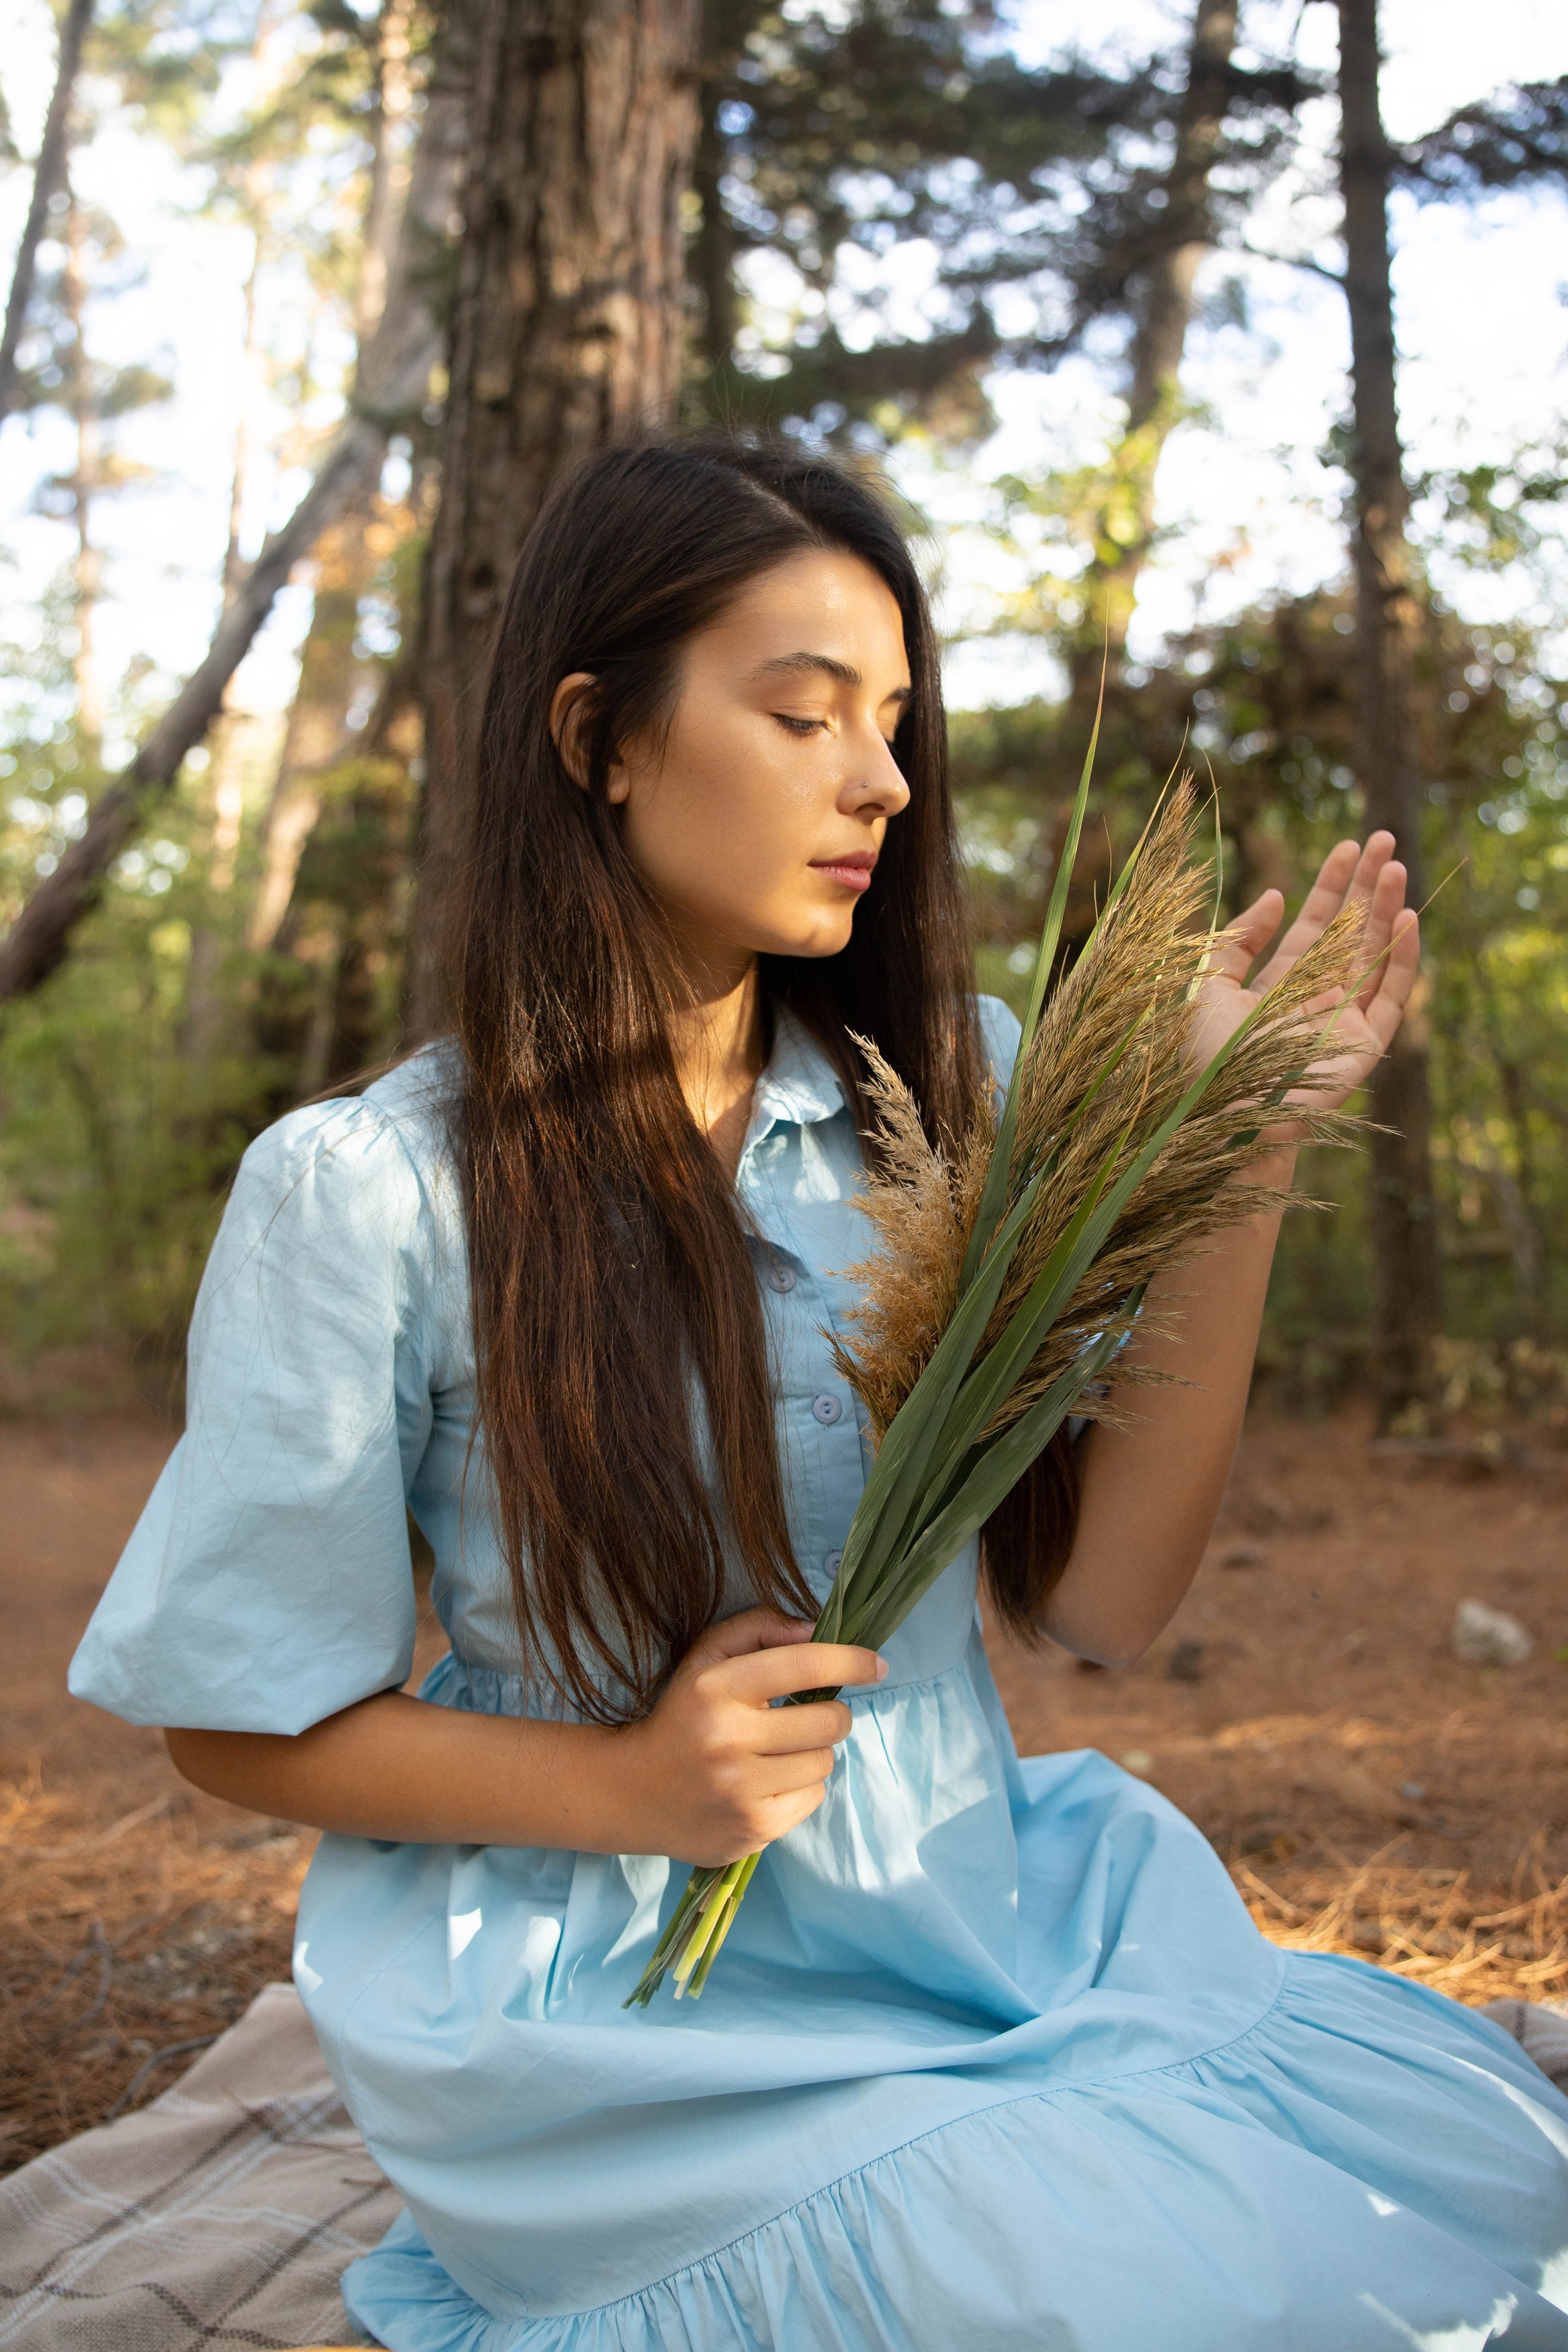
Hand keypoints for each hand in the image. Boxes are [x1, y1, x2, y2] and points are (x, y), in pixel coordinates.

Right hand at [615, 1607, 886, 1866]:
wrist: (632, 1792)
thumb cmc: (681, 1716)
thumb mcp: (706, 1658)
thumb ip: (759, 1629)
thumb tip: (815, 1629)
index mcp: (719, 1688)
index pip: (806, 1665)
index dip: (851, 1661)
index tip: (876, 1664)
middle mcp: (730, 1740)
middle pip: (829, 1721)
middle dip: (831, 1715)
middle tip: (810, 1716)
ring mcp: (741, 1790)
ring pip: (825, 1763)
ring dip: (813, 1753)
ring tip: (780, 1752)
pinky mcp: (753, 1830)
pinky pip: (813, 1799)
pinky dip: (802, 1787)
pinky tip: (770, 1782)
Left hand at [1185, 832, 1419, 1130]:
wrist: (1225, 1118)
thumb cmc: (1207, 1061)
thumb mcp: (1206, 986)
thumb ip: (1235, 940)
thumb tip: (1273, 896)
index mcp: (1281, 985)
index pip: (1315, 926)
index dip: (1331, 886)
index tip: (1347, 846)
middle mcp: (1318, 998)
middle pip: (1351, 931)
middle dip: (1367, 885)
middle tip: (1383, 838)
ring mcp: (1346, 1021)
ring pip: (1375, 954)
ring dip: (1388, 908)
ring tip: (1396, 865)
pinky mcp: (1367, 1044)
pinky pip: (1392, 995)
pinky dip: (1403, 958)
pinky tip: (1407, 919)